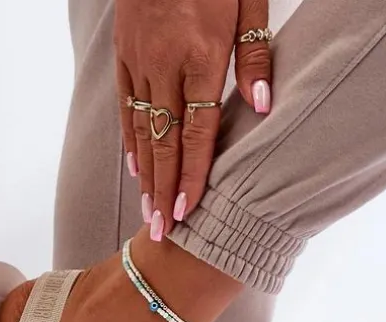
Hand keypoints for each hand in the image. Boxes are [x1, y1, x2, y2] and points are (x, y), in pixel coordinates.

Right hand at [115, 0, 271, 239]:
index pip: (196, 130)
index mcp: (200, 54)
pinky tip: (136, 167)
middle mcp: (164, 62)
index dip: (190, 175)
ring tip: (148, 213)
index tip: (186, 212)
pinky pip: (126, 105)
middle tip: (161, 234)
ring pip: (141, 129)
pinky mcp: (124, 51)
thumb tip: (261, 111)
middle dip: (162, 191)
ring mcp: (139, 58)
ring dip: (145, 175)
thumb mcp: (249, 1)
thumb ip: (256, 57)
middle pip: (163, 141)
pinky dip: (131, 140)